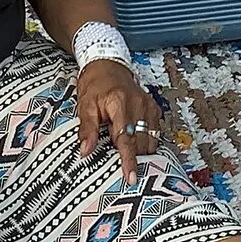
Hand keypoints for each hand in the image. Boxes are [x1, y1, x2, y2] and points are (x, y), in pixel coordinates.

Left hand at [75, 59, 162, 179]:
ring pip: (150, 140)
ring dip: (140, 150)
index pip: (126, 139)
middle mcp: (137, 104)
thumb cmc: (94, 85)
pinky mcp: (153, 108)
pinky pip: (155, 132)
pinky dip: (146, 141)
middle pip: (140, 143)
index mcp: (119, 103)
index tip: (130, 176)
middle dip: (133, 156)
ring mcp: (148, 106)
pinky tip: (135, 140)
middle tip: (119, 163)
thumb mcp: (85, 106)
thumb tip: (85, 151)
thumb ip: (87, 130)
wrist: (107, 65)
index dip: (129, 160)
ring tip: (126, 151)